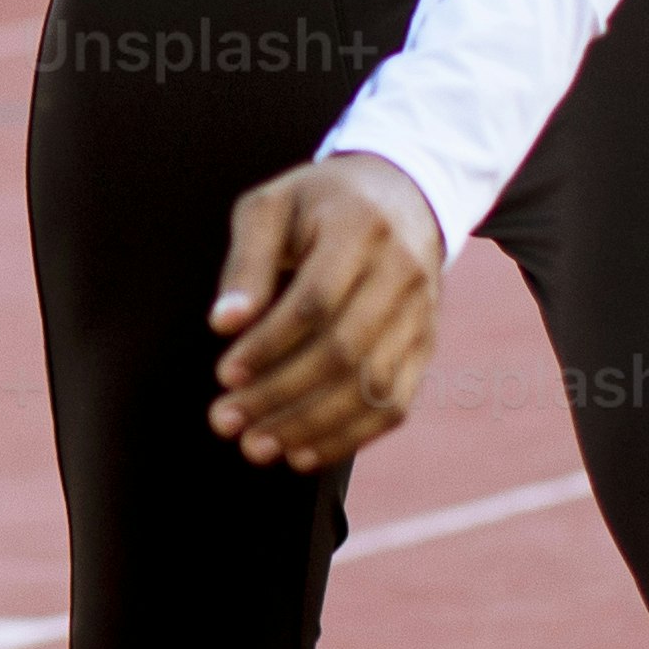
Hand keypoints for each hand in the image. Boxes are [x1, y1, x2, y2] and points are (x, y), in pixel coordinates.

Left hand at [208, 151, 444, 469]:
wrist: (401, 194)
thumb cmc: (318, 203)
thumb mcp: (271, 207)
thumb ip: (246, 261)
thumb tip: (223, 323)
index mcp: (361, 228)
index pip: (315, 301)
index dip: (269, 344)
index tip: (224, 373)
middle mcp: (403, 272)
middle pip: (344, 351)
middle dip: (279, 395)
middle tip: (225, 420)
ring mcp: (421, 314)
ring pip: (371, 386)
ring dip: (310, 427)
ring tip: (256, 446)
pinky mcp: (425, 345)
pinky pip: (394, 404)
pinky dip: (349, 438)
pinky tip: (302, 454)